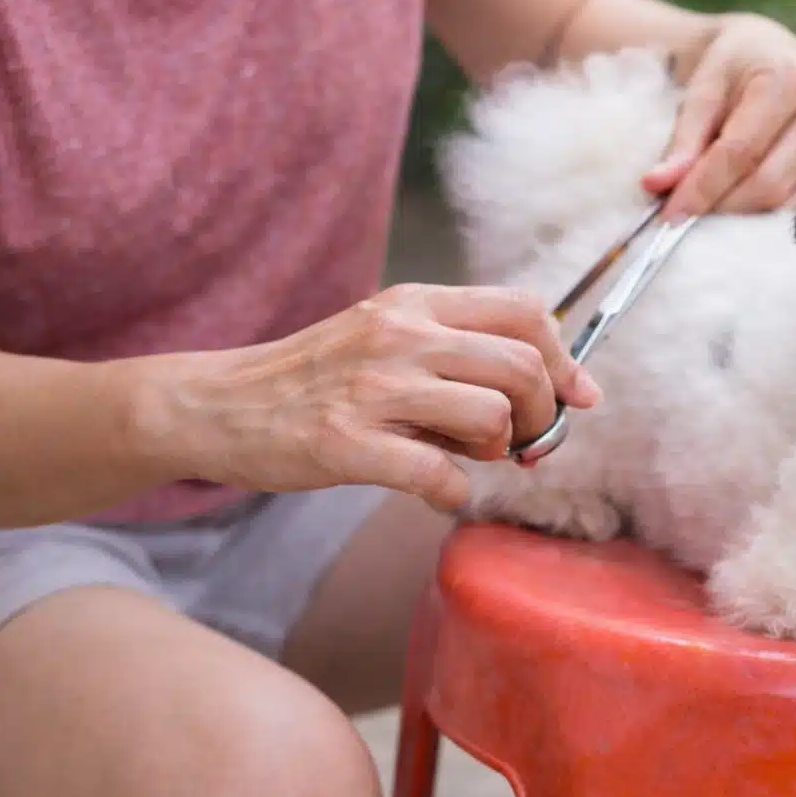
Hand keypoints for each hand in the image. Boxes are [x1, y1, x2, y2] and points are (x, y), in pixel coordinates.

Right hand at [155, 284, 599, 509]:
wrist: (217, 404)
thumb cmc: (317, 378)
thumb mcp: (385, 335)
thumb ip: (457, 348)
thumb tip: (553, 388)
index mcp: (415, 303)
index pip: (525, 310)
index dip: (565, 358)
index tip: (578, 397)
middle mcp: (398, 335)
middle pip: (522, 366)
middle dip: (540, 414)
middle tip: (521, 444)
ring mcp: (372, 389)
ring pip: (489, 417)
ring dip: (496, 451)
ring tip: (467, 458)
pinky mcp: (345, 444)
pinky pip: (438, 475)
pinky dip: (453, 493)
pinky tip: (436, 491)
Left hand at [641, 12, 795, 217]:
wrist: (767, 51)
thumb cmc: (733, 64)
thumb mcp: (703, 87)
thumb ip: (684, 139)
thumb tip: (658, 186)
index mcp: (789, 80)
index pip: (740, 151)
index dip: (702, 187)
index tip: (669, 214)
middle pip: (767, 183)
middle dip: (720, 206)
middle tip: (682, 215)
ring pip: (783, 201)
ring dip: (738, 214)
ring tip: (705, 206)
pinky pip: (795, 205)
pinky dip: (759, 213)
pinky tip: (734, 206)